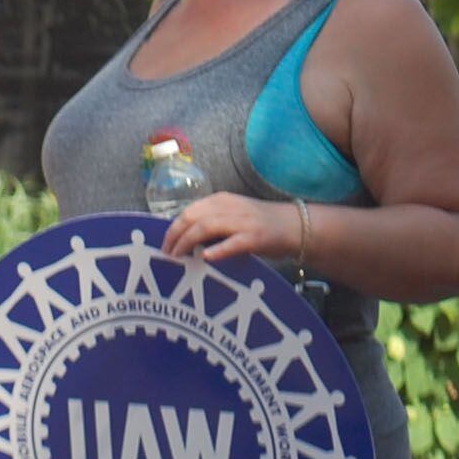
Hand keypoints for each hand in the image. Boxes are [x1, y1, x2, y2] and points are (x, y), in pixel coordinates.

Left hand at [160, 193, 302, 263]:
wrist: (294, 226)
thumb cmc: (259, 224)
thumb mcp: (232, 215)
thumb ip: (212, 221)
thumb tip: (185, 238)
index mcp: (222, 200)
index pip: (190, 211)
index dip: (173, 227)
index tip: (165, 243)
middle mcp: (230, 207)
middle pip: (193, 218)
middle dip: (175, 236)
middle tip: (167, 252)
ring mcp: (242, 222)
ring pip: (206, 227)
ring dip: (188, 242)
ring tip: (178, 256)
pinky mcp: (255, 238)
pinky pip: (232, 243)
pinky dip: (218, 250)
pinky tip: (206, 257)